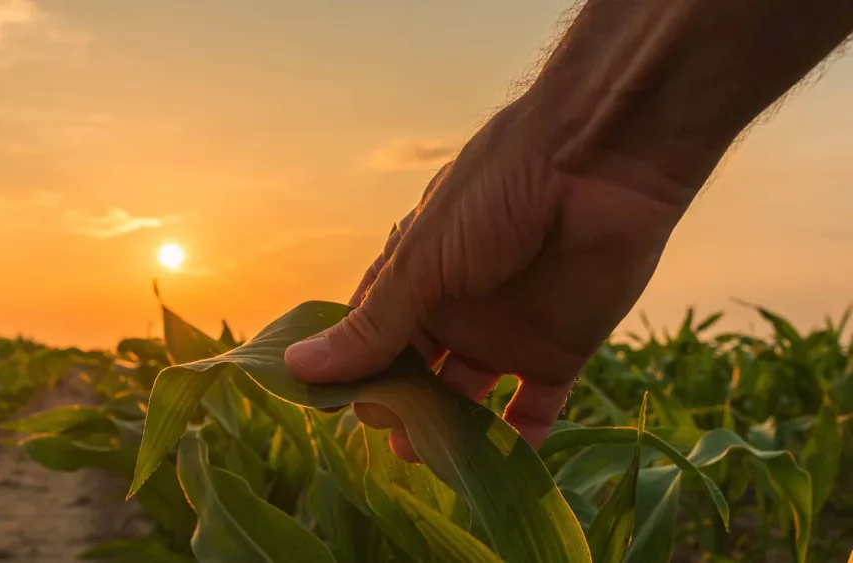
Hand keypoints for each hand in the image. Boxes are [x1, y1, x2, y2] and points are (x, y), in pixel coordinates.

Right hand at [284, 107, 694, 461]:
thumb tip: (298, 368)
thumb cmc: (495, 194)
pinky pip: (533, 410)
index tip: (332, 410)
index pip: (371, 336)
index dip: (352, 372)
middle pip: (416, 375)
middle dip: (400, 409)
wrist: (599, 163)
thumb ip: (372, 324)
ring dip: (448, 433)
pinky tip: (496, 468)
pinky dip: (517, 442)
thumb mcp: (422, 261)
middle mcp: (456, 310)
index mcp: (416, 277)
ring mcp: (506, 334)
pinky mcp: (559, 353)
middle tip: (392, 436)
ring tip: (429, 455)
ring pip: (467, 400)